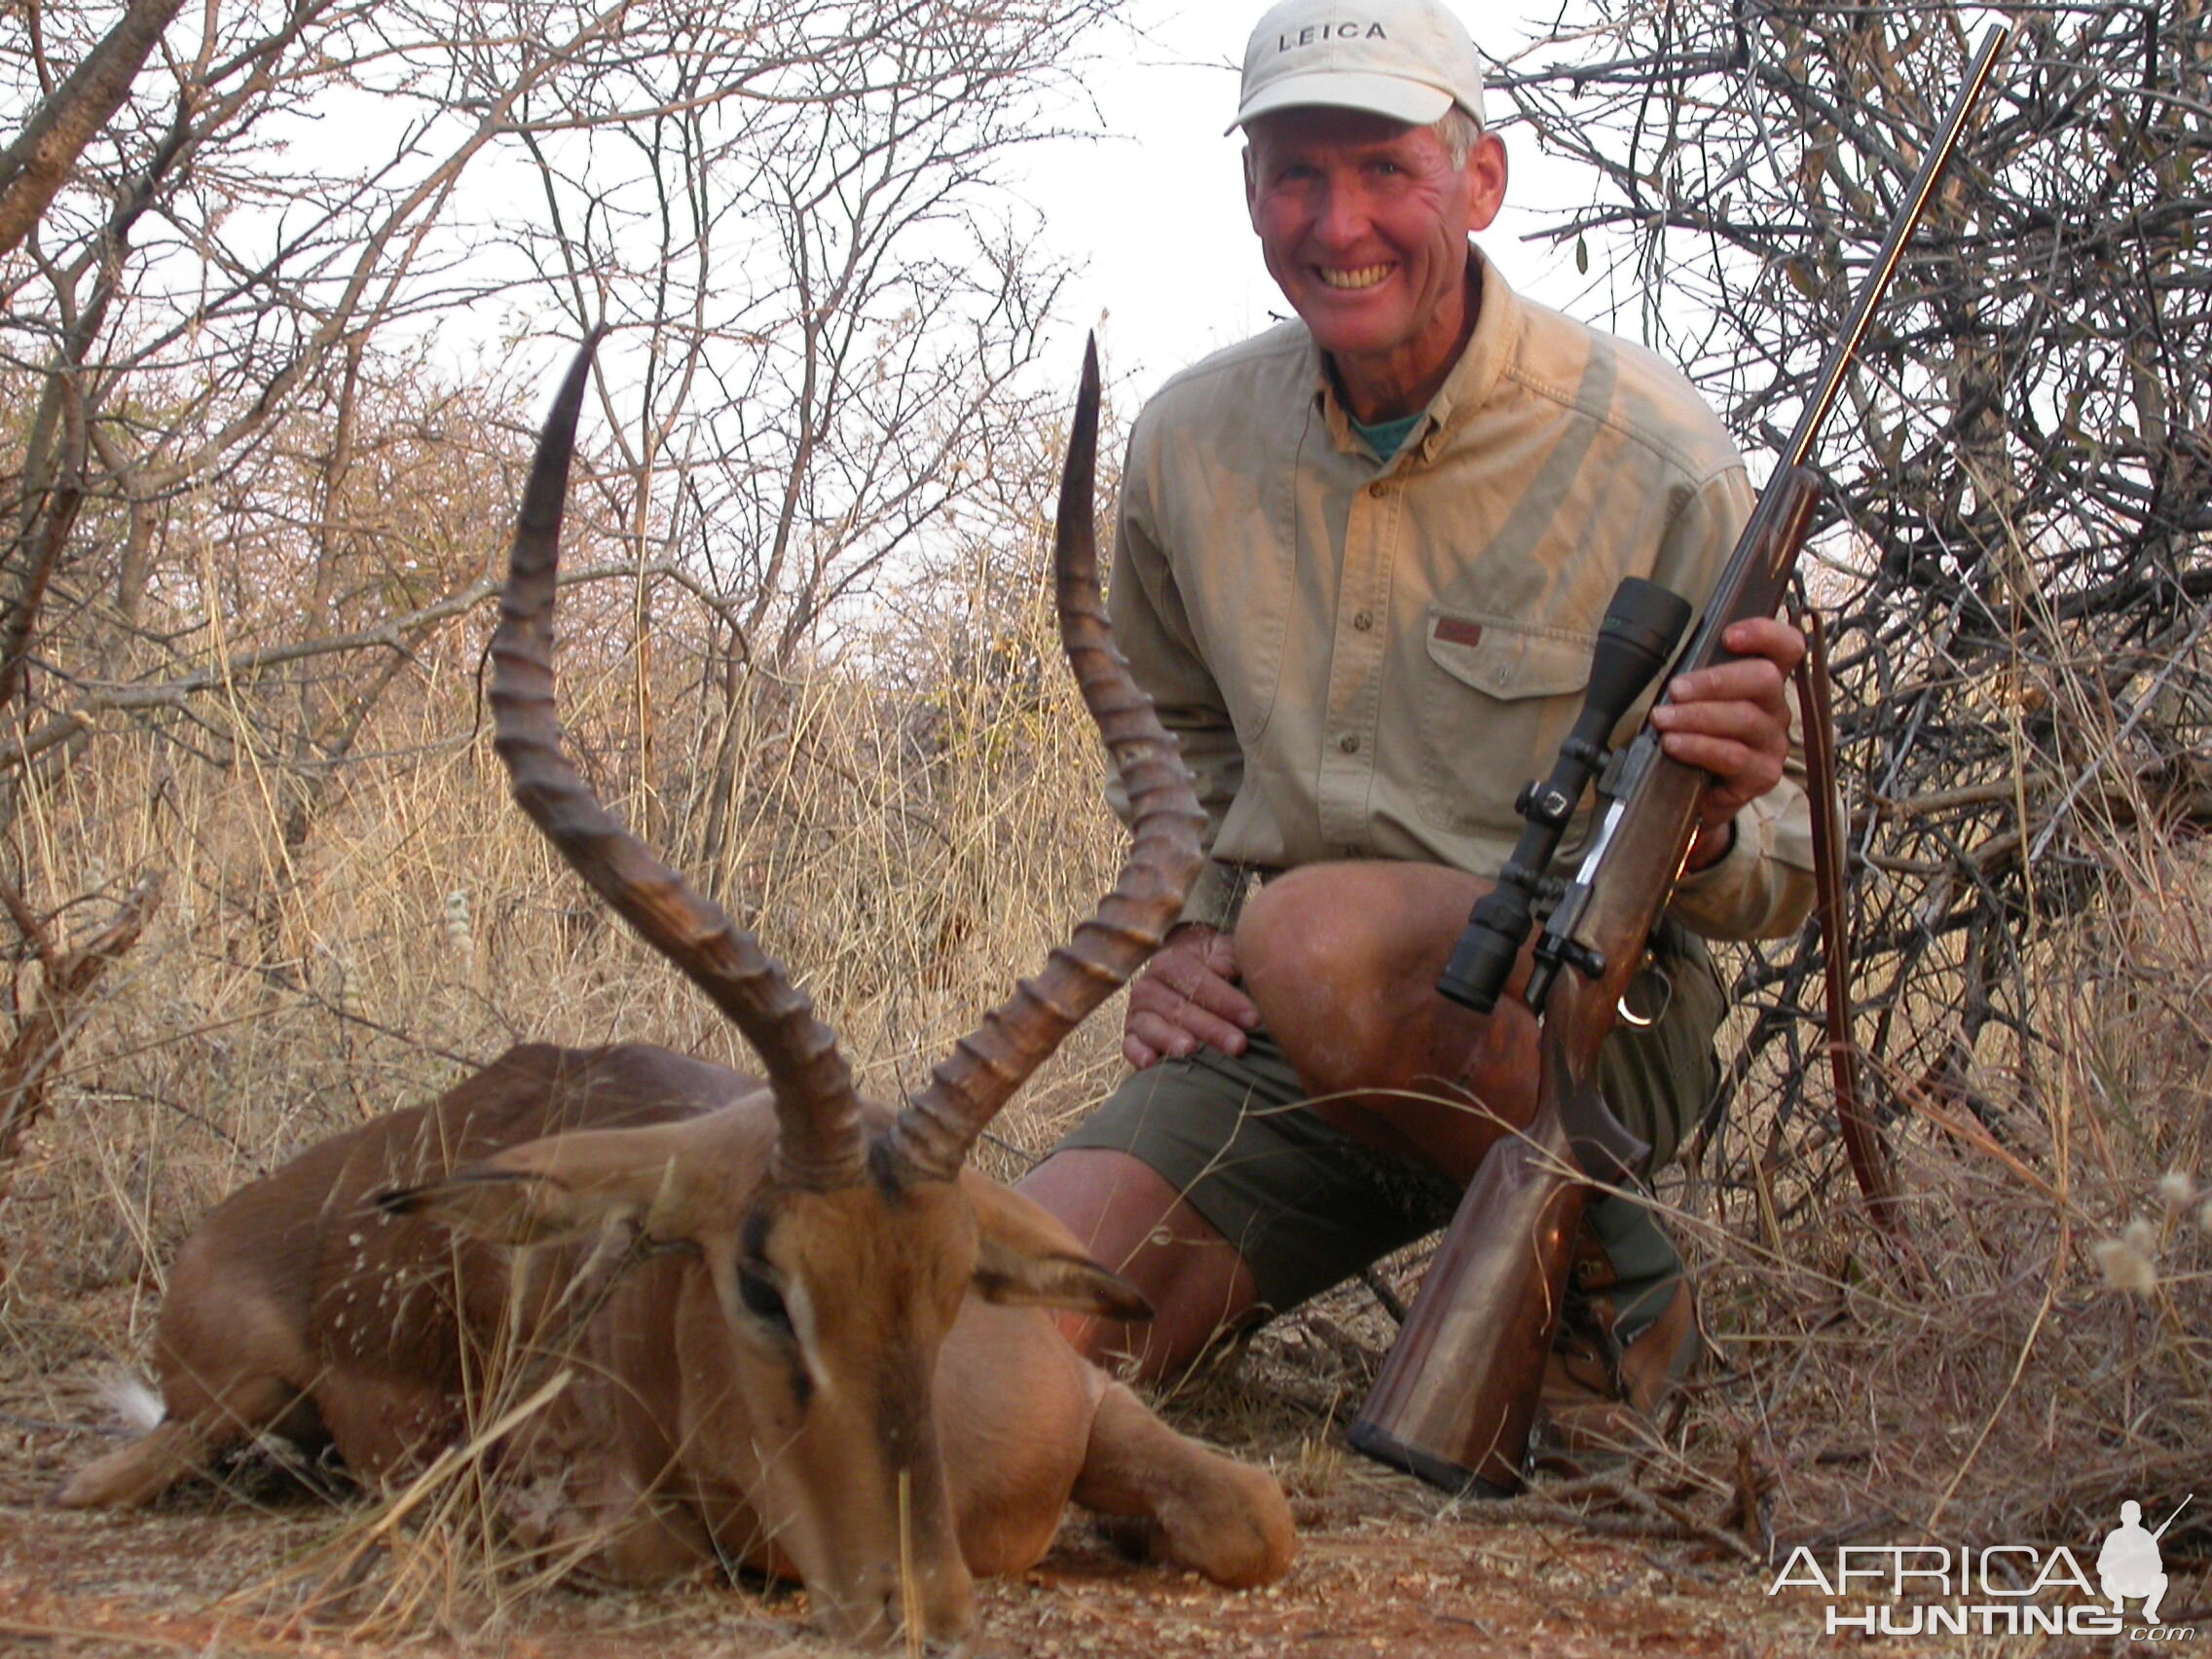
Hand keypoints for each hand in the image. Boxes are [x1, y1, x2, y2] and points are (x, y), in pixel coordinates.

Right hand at [1123, 923, 1259, 1069]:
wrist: (1182, 972)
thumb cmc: (1212, 967)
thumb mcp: (1223, 953)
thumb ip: (1229, 959)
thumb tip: (1227, 971)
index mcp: (1172, 962)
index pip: (1198, 981)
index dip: (1226, 1000)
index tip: (1254, 1019)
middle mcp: (1149, 986)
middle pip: (1178, 1007)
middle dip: (1210, 1028)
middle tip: (1238, 1045)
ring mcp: (1138, 1012)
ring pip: (1152, 1026)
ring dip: (1171, 1039)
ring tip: (1190, 1050)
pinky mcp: (1131, 1036)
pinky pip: (1129, 1045)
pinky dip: (1137, 1053)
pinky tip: (1151, 1063)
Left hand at [1648, 615, 1804, 864]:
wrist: (1699, 799)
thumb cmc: (1696, 741)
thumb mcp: (1695, 705)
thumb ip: (1695, 682)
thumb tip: (1669, 669)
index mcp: (1764, 684)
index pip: (1786, 647)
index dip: (1765, 634)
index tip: (1728, 636)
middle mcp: (1777, 710)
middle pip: (1764, 679)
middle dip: (1714, 681)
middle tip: (1675, 690)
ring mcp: (1773, 743)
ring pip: (1744, 718)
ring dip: (1696, 716)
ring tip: (1663, 721)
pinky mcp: (1763, 775)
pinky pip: (1733, 756)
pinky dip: (1699, 747)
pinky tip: (1674, 745)